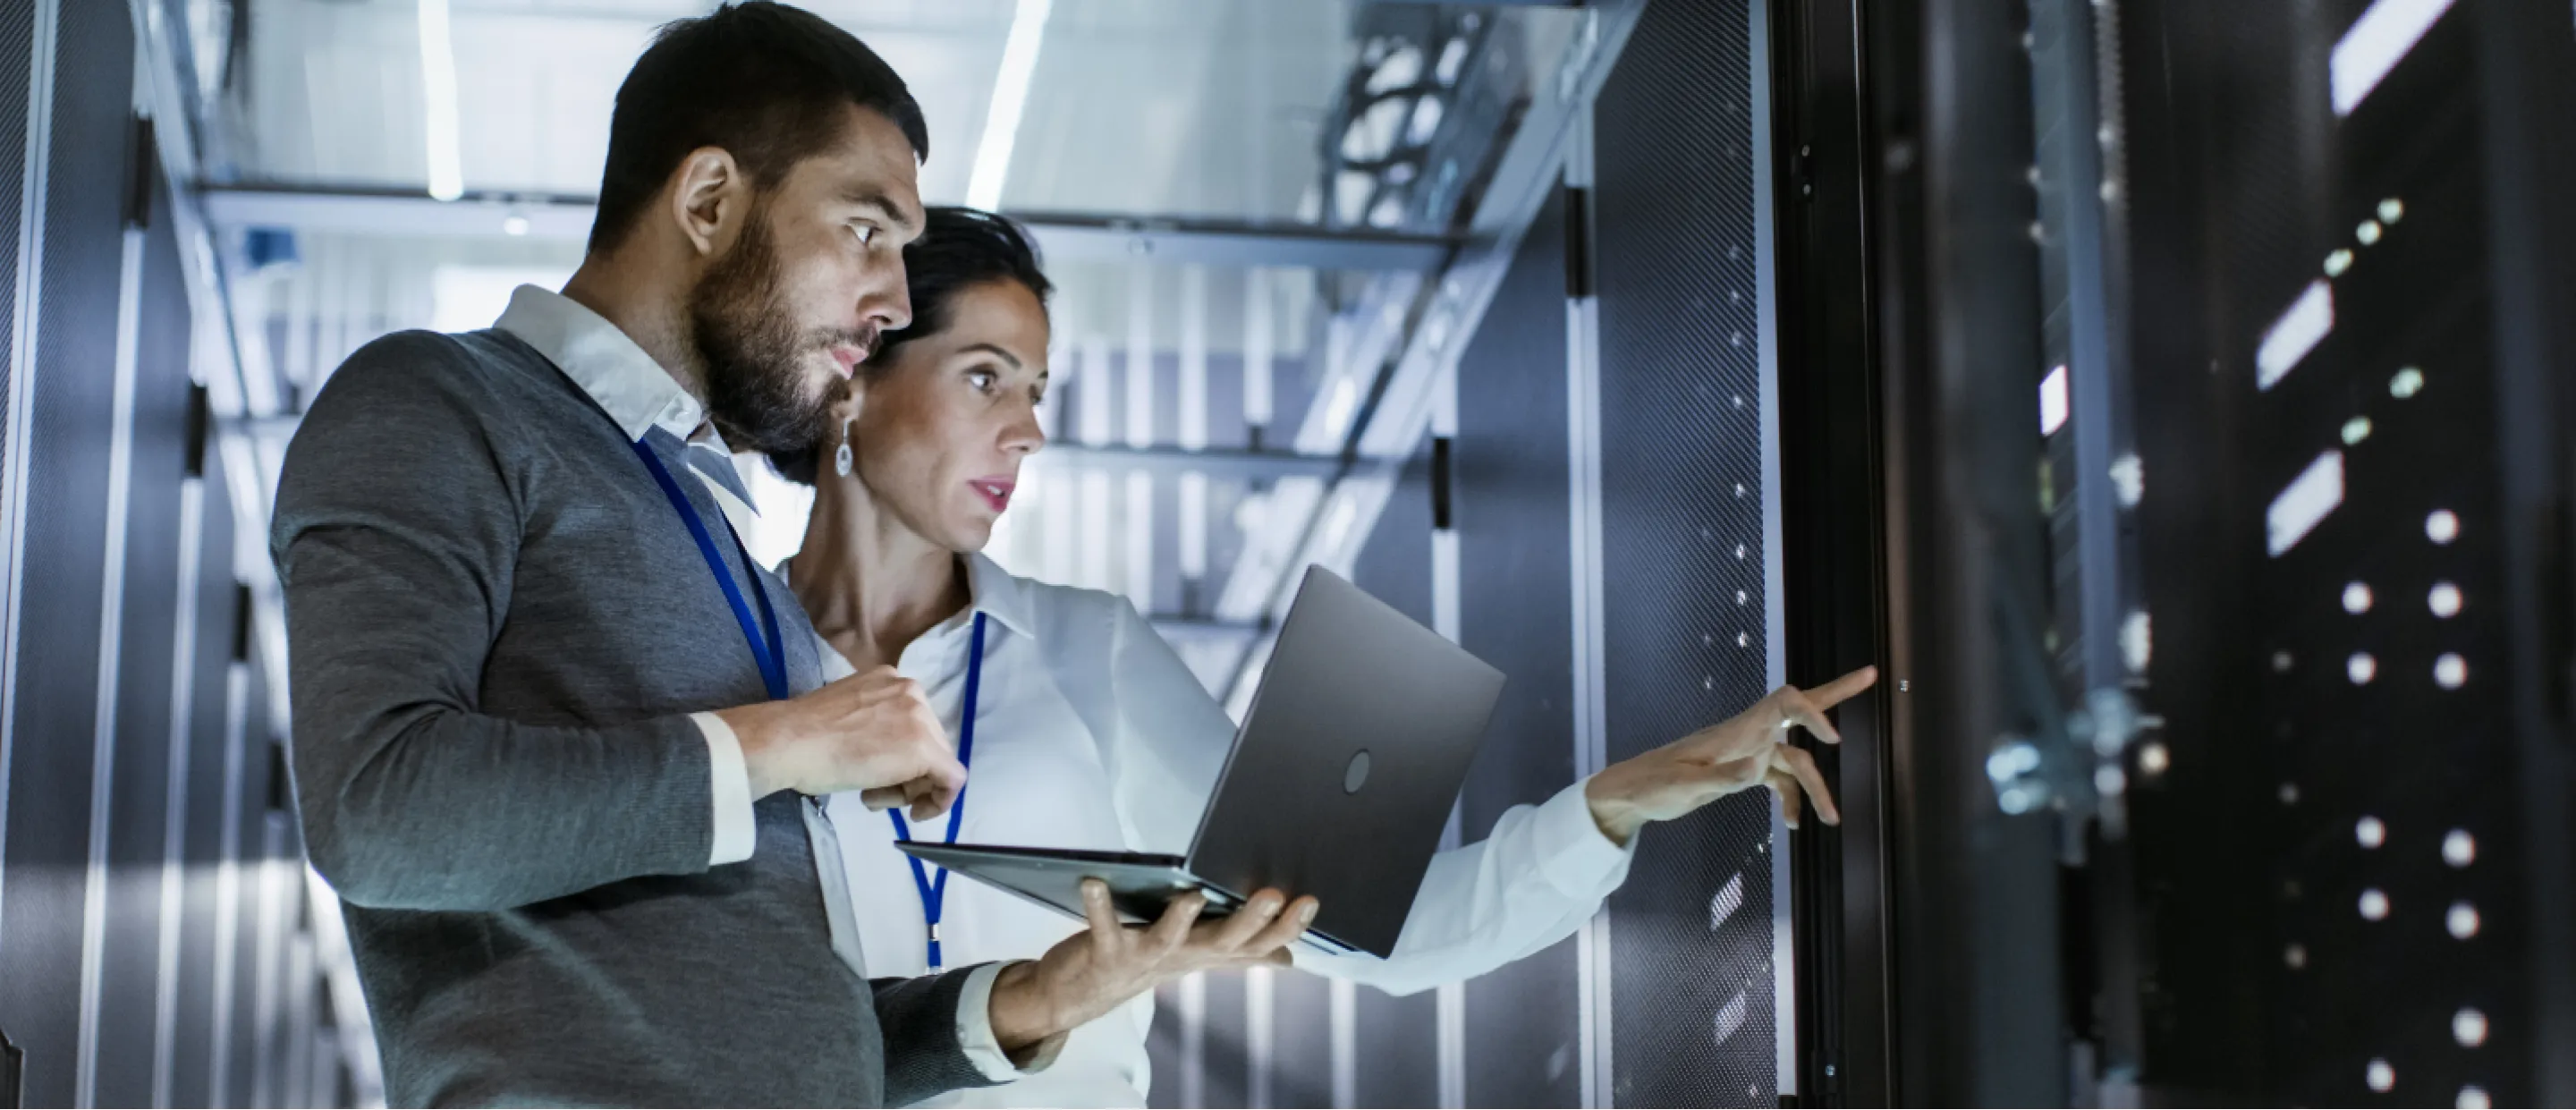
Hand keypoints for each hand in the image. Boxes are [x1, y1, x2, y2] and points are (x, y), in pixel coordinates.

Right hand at [715, 665, 964, 818]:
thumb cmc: (803, 736)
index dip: (900, 757)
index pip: (913, 724)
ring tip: (872, 797)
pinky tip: (916, 812)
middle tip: (874, 792)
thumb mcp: (847, 717)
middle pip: (929, 742)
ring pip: (937, 762)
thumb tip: (885, 753)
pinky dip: (939, 801)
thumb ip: (873, 725)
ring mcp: (921, 717)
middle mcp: (912, 691)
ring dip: (910, 788)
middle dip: (907, 774)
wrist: (790, 741)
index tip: (879, 775)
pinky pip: (952, 779)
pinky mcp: (925, 748)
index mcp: (890, 680)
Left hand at [985, 879, 1317, 1062]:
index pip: (1258, 943)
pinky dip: (1098, 905)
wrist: (1083, 994)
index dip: (1286, 927)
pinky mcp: (1106, 951)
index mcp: (1207, 952)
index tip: (1310, 901)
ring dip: (1181, 919)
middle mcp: (1182, 956)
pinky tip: (1093, 881)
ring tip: (1193, 894)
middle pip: (1224, 942)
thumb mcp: (1197, 956)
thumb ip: (1241, 953)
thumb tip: (1288, 957)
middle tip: (1273, 895)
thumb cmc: (1144, 962)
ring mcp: (1144, 956)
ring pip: (1169, 940)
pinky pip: (1103, 927)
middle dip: (1250, 921)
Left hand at [1584, 666, 1877, 843]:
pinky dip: (1791, 800)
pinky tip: (1792, 824)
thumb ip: (1721, 778)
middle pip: (1799, 708)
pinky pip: (1779, 780)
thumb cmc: (1653, 785)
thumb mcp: (1684, 787)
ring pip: (1797, 761)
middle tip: (1872, 674)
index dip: (1812, 712)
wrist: (1633, 793)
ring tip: (1832, 820)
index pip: (1784, 702)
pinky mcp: (1743, 770)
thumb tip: (1756, 772)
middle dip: (1837, 693)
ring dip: (1816, 788)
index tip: (1832, 739)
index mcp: (1736, 730)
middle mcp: (1748, 734)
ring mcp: (1748, 751)